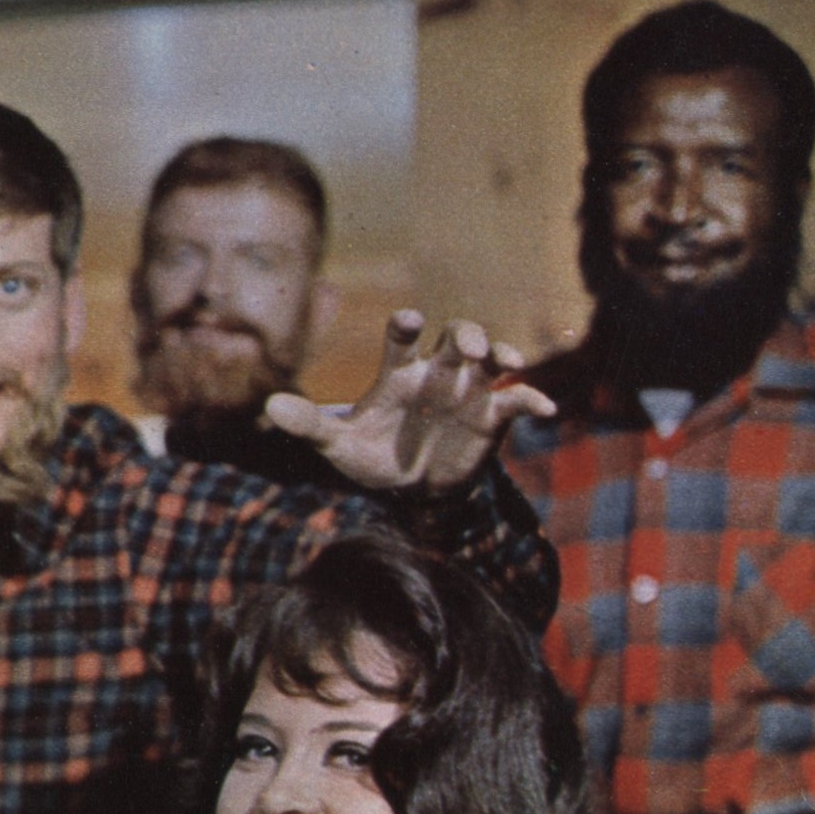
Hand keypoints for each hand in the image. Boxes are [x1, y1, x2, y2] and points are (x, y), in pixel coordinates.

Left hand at [266, 309, 556, 493]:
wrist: (411, 490)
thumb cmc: (373, 457)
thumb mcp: (339, 446)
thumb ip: (311, 424)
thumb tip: (268, 407)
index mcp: (400, 372)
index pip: (403, 336)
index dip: (407, 325)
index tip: (410, 322)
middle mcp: (438, 372)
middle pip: (456, 338)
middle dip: (465, 336)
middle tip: (468, 349)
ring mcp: (470, 390)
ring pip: (492, 359)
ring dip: (501, 354)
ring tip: (507, 363)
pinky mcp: (494, 415)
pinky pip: (518, 398)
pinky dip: (534, 398)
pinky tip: (546, 409)